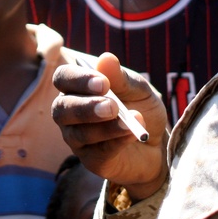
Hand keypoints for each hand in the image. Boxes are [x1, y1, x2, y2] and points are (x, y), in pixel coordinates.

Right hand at [51, 53, 167, 201]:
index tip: (103, 83)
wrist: (156, 144)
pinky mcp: (91, 161)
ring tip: (129, 121)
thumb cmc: (141, 108)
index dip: (78, 79)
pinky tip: (133, 133)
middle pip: (61, 109)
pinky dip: (117, 141)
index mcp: (77, 87)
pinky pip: (98, 152)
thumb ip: (122, 78)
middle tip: (112, 106)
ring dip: (104, 127)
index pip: (63, 78)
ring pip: (78, 134)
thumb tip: (105, 58)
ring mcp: (77, 139)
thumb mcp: (138, 90)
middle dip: (85, 107)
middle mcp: (69, 113)